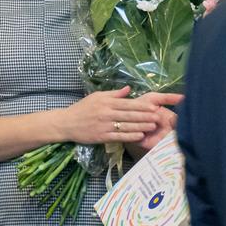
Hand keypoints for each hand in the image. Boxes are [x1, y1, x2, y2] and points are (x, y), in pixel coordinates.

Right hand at [57, 87, 183, 145]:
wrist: (66, 123)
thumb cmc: (82, 108)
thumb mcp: (96, 96)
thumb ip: (113, 93)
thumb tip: (129, 89)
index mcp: (106, 102)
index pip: (127, 104)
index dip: (142, 106)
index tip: (155, 107)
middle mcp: (106, 113)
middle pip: (129, 115)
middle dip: (145, 116)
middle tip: (159, 117)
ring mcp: (104, 126)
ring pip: (126, 126)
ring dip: (141, 126)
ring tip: (153, 126)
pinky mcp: (102, 136)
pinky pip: (119, 136)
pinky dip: (130, 136)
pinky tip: (140, 136)